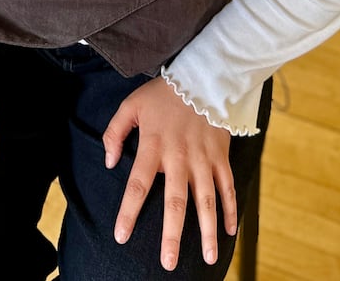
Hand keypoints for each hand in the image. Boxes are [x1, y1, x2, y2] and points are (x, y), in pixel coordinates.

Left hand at [102, 78, 235, 271]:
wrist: (202, 77)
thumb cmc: (162, 95)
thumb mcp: (131, 106)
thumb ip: (114, 133)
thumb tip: (109, 162)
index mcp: (154, 146)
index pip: (138, 185)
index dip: (128, 211)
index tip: (121, 236)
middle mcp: (179, 157)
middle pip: (176, 202)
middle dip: (172, 235)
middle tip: (169, 263)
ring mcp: (203, 159)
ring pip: (207, 200)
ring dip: (208, 231)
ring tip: (210, 258)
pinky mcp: (221, 156)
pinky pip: (227, 187)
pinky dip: (230, 209)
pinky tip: (230, 231)